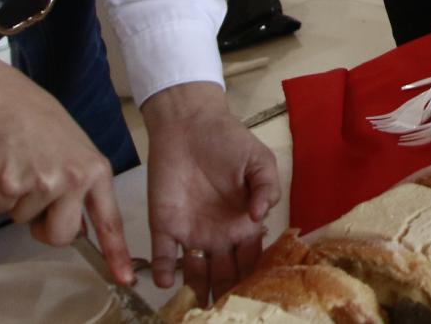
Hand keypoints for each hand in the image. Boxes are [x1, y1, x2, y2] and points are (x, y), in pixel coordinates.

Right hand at [0, 58, 132, 282]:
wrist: (7, 105)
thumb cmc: (42, 126)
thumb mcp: (78, 152)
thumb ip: (83, 187)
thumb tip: (77, 227)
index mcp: (95, 171)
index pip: (110, 220)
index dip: (116, 252)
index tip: (123, 277)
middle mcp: (73, 180)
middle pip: (61, 236)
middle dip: (45, 229)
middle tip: (39, 199)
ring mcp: (43, 184)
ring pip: (26, 222)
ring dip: (20, 203)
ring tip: (25, 169)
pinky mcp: (12, 187)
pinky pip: (4, 210)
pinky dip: (2, 195)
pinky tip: (8, 167)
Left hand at [142, 83, 279, 303]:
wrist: (189, 125)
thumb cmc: (229, 141)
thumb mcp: (259, 159)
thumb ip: (267, 186)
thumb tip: (262, 215)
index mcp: (243, 223)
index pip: (250, 260)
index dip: (252, 278)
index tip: (255, 295)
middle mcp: (218, 235)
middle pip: (223, 274)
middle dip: (224, 294)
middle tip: (222, 312)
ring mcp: (190, 233)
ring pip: (194, 273)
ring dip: (196, 291)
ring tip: (197, 309)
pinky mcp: (164, 226)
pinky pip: (162, 257)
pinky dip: (164, 273)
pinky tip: (168, 282)